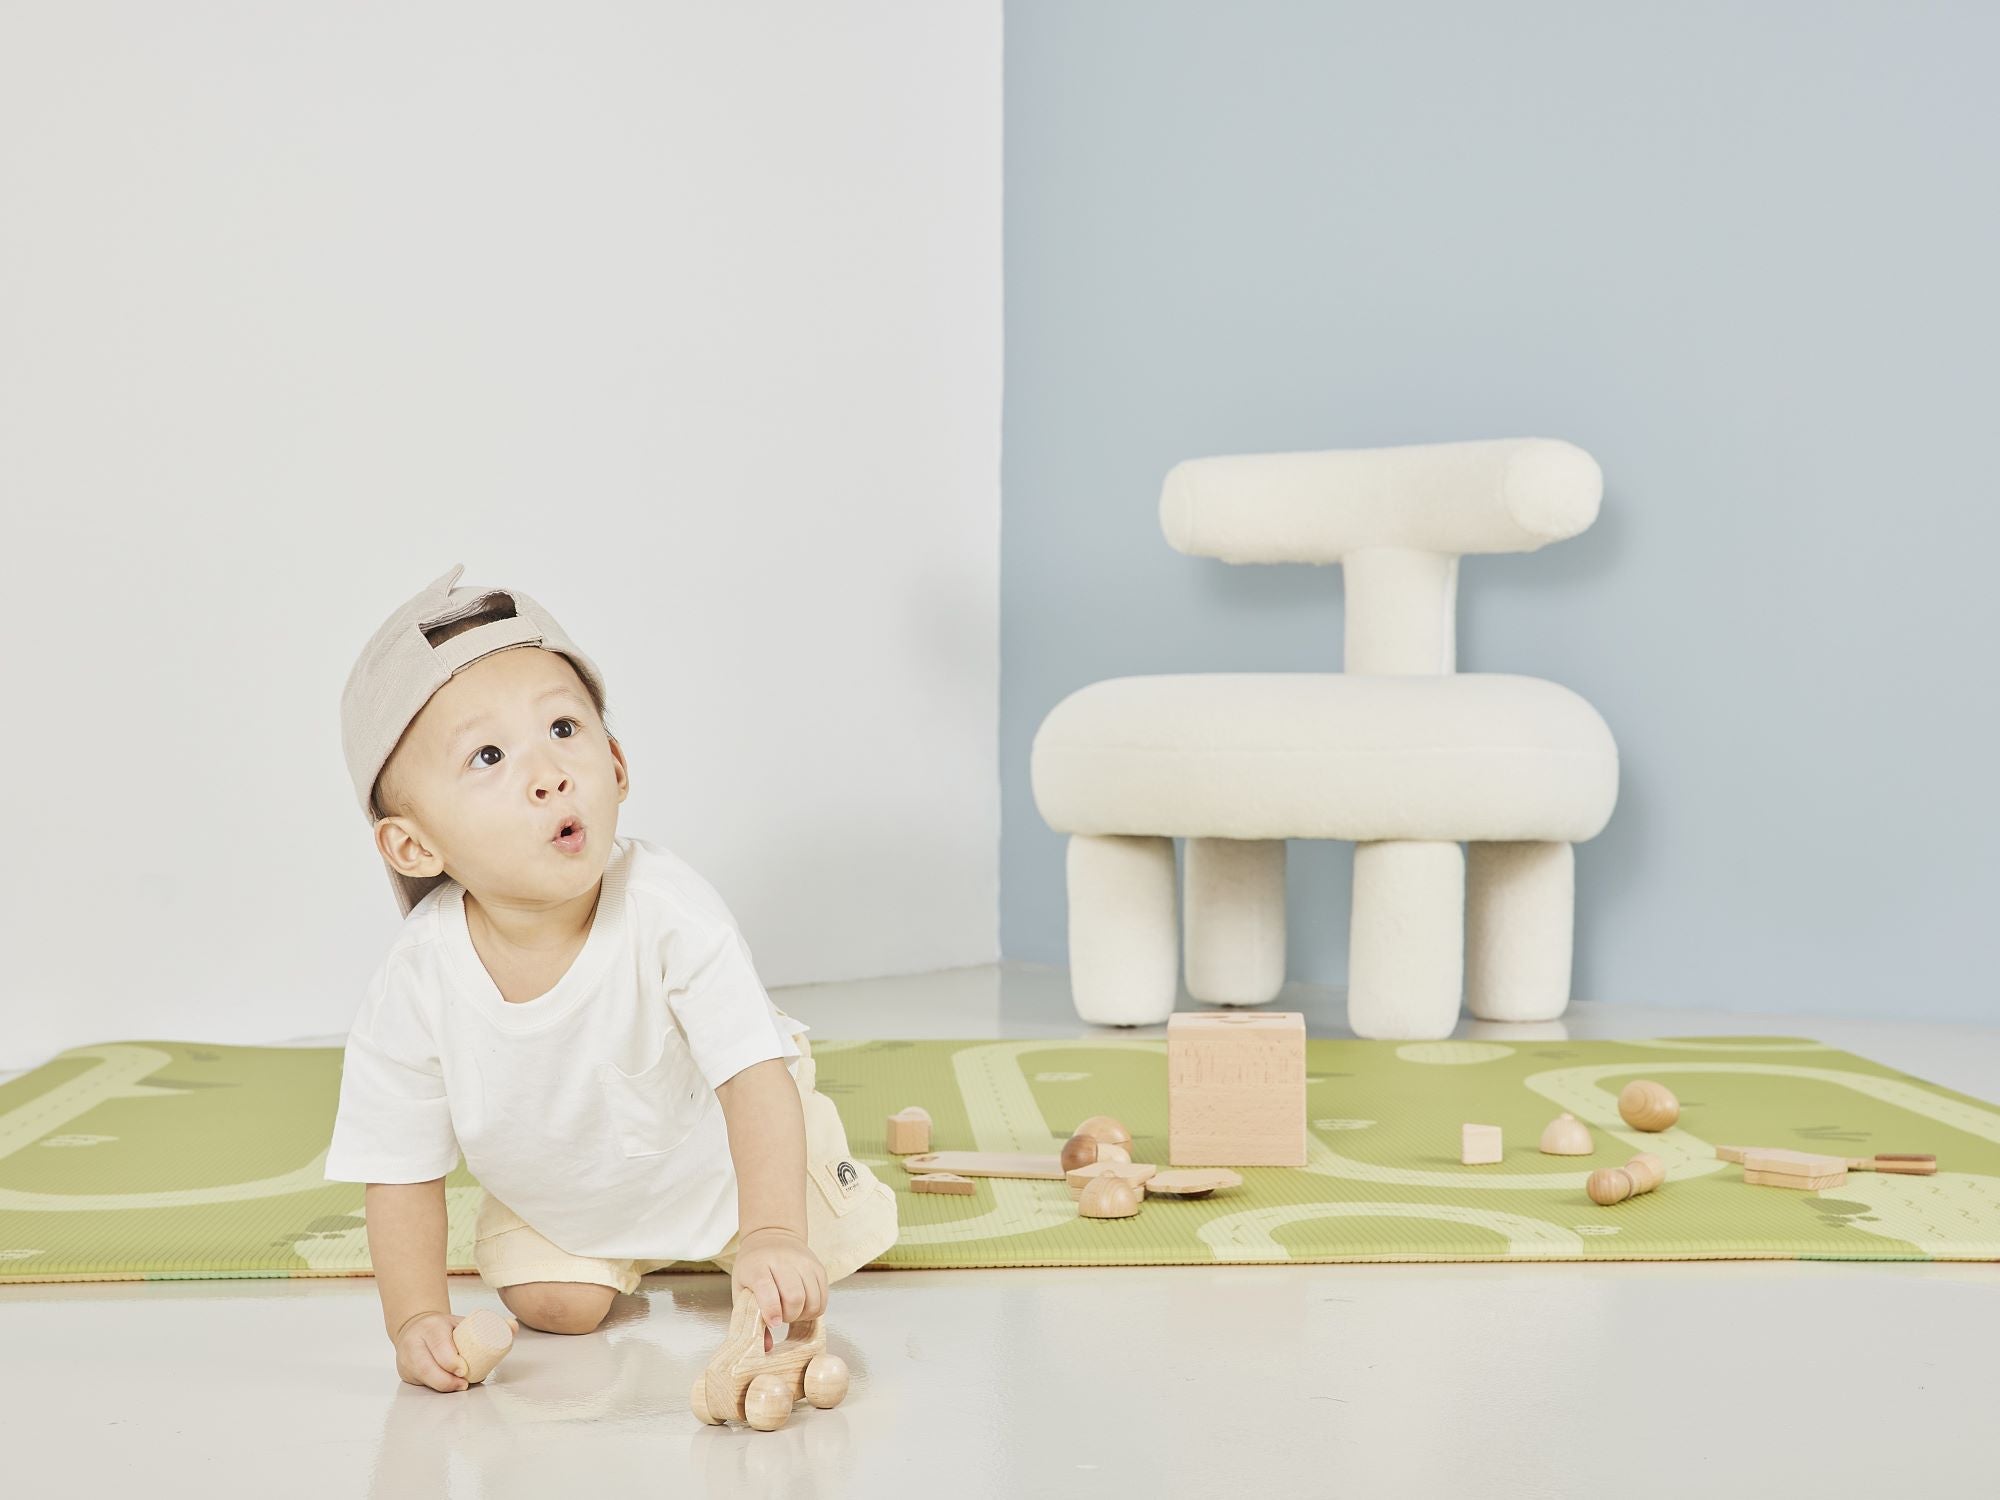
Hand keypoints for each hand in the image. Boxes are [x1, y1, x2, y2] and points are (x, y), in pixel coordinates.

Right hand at [392, 1309, 516, 1392]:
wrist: (414, 1326)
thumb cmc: (444, 1327)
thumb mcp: (462, 1321)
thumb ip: (490, 1324)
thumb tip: (513, 1327)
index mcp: (431, 1327)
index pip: (439, 1345)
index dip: (450, 1361)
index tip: (464, 1370)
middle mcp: (415, 1343)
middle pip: (426, 1366)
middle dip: (445, 1380)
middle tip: (464, 1384)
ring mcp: (406, 1359)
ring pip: (421, 1377)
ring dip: (440, 1386)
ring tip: (458, 1387)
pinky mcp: (405, 1373)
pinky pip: (419, 1383)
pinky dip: (433, 1387)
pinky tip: (444, 1389)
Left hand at [731, 1227, 827, 1331]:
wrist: (772, 1236)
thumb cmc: (753, 1267)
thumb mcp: (741, 1288)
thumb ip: (750, 1317)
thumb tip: (766, 1348)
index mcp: (758, 1266)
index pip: (767, 1290)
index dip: (772, 1310)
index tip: (774, 1323)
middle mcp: (783, 1261)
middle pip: (795, 1297)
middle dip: (790, 1316)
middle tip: (782, 1317)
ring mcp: (804, 1263)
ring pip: (813, 1299)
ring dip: (804, 1314)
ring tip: (793, 1311)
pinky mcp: (818, 1267)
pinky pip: (824, 1296)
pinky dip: (816, 1308)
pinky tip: (804, 1306)